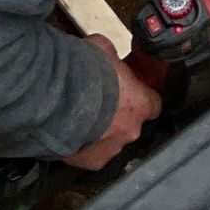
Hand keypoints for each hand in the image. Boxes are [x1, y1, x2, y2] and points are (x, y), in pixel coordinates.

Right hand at [60, 34, 160, 171]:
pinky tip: (72, 130)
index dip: (142, 97)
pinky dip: (84, 144)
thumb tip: (109, 56)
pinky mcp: (91, 161)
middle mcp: (130, 130)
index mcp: (139, 103)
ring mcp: (111, 148)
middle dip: (118, 114)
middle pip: (131, 124)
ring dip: (101, 130)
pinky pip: (91, 153)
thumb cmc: (82, 73)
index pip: (153, 104)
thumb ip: (113, 58)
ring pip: (111, 140)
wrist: (56, 97)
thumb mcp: (104, 49)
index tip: (132, 92)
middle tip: (101, 100)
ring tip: (82, 116)